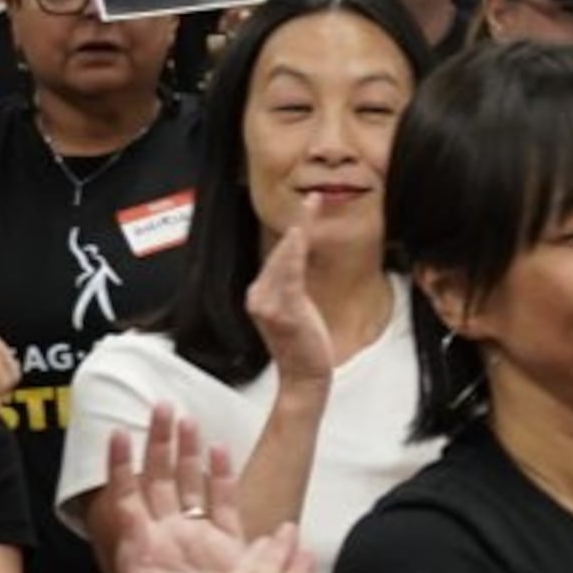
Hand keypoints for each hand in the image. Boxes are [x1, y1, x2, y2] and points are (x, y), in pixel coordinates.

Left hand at [98, 409, 254, 572]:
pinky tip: (221, 452)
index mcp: (142, 544)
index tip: (117, 433)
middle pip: (161, 478)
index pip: (127, 493)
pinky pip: (225, 504)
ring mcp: (199, 538)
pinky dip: (223, 477)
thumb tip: (124, 515)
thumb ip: (132, 555)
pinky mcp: (230, 547)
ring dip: (188, 452)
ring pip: (191, 484)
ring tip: (187, 419)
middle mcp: (169, 535)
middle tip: (161, 407)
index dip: (121, 463)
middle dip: (159, 442)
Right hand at [246, 213, 335, 389]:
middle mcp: (258, 296)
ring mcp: (268, 303)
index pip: (278, 255)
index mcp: (260, 294)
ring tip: (312, 205)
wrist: (304, 375)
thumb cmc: (302, 344)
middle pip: (280, 253)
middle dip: (299, 224)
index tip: (309, 205)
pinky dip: (293, 253)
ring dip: (298, 231)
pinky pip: (289, 276)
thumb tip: (295, 265)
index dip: (295, 230)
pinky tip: (300, 234)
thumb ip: (291, 286)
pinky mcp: (283, 310)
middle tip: (315, 197)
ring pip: (284, 259)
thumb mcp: (296, 309)